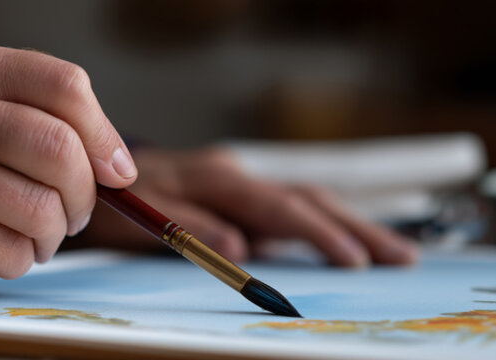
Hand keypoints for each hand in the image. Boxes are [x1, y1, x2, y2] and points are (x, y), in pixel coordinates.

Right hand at [0, 36, 136, 298]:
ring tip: (28, 236)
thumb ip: (20, 115)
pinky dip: (16, 261)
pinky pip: (11, 251)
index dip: (104, 134)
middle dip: (83, 194)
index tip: (116, 170)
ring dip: (50, 236)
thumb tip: (114, 162)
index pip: (64, 85)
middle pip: (61, 150)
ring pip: (43, 210)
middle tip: (74, 213)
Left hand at [75, 147, 417, 266]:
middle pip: (307, 200)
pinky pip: (289, 211)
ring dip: (350, 227)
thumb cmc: (114, 203)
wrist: (94, 179)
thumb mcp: (138, 218)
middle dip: (357, 230)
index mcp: (215, 178)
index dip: (319, 235)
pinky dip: (324, 227)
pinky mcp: (238, 197)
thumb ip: (187, 227)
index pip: (279, 207)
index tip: (354, 260)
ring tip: (393, 252)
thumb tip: (239, 247)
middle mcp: (234, 175)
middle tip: (401, 258)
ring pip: (306, 203)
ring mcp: (239, 184)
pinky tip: (349, 245)